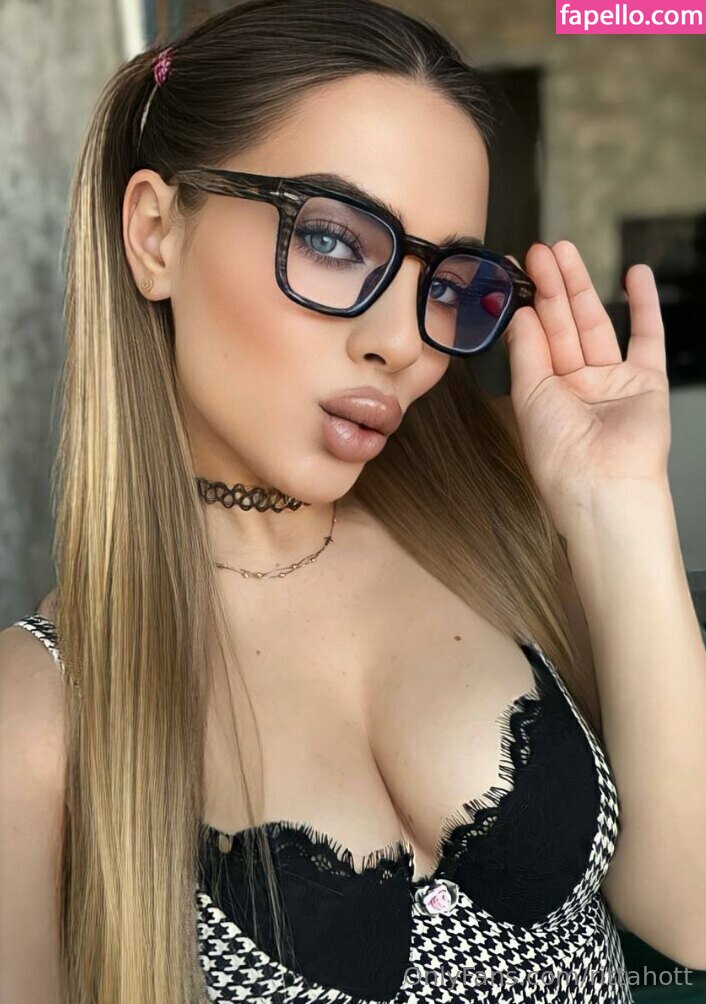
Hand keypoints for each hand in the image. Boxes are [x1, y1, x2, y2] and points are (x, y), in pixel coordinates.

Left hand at [501, 241, 670, 538]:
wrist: (603, 483)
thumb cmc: (560, 454)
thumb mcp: (530, 395)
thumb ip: (526, 350)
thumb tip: (519, 312)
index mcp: (543, 393)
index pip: (532, 338)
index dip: (523, 304)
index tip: (511, 271)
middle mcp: (575, 386)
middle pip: (561, 325)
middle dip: (549, 286)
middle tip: (538, 251)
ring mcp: (612, 382)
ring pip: (595, 324)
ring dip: (580, 287)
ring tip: (565, 252)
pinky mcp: (646, 381)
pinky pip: (647, 336)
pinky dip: (644, 305)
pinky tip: (635, 274)